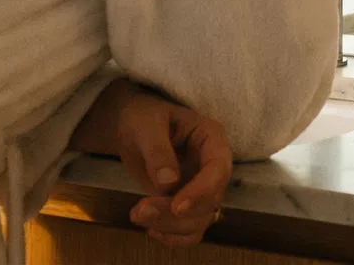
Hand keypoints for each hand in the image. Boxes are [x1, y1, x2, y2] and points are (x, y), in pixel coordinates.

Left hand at [68, 80, 233, 248]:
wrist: (134, 128)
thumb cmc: (144, 117)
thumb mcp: (146, 125)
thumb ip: (157, 150)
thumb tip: (168, 183)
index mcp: (211, 138)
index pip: (218, 169)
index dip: (201, 192)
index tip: (176, 207)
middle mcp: (213, 165)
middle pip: (210, 200)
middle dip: (177, 213)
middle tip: (140, 210)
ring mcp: (202, 186)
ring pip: (200, 219)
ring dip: (170, 226)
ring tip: (137, 215)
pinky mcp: (189, 203)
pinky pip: (190, 229)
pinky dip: (173, 236)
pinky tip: (150, 229)